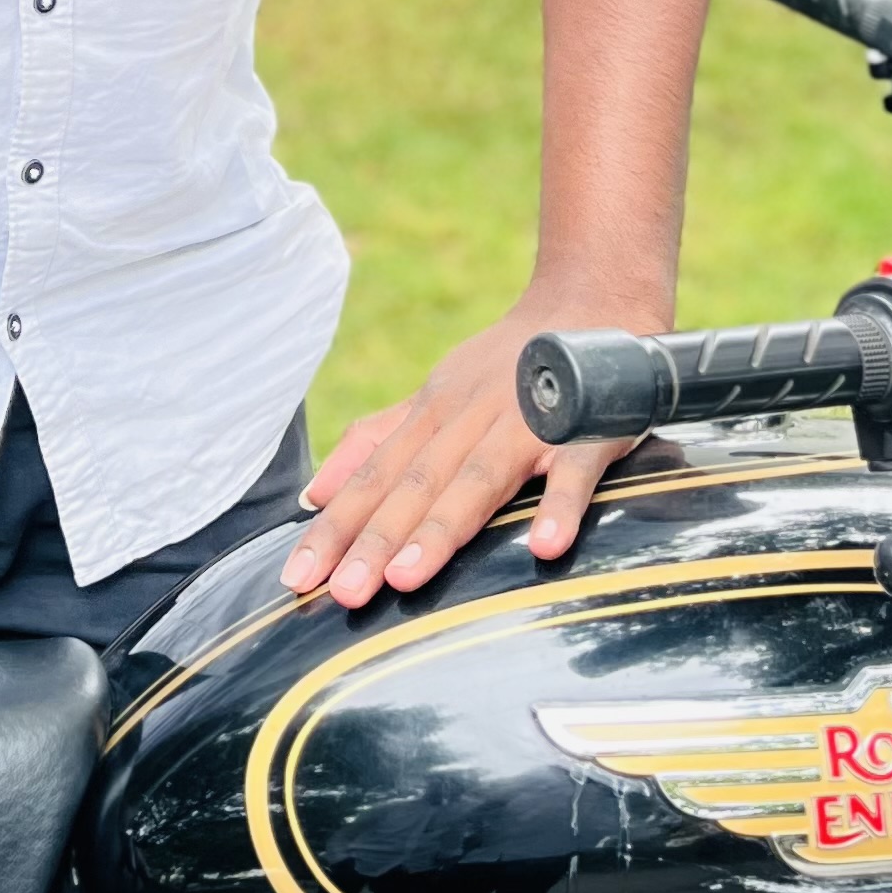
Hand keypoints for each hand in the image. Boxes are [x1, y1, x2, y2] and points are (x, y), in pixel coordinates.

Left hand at [282, 292, 644, 609]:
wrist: (594, 298)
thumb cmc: (507, 364)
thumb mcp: (435, 395)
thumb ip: (378, 441)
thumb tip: (313, 493)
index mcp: (433, 414)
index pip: (375, 475)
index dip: (336, 526)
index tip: (297, 577)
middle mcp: (471, 416)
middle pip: (417, 482)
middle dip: (376, 538)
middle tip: (342, 595)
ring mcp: (529, 421)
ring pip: (479, 477)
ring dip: (442, 526)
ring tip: (405, 577)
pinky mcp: (589, 428)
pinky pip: (573, 468)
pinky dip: (560, 505)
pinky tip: (544, 547)